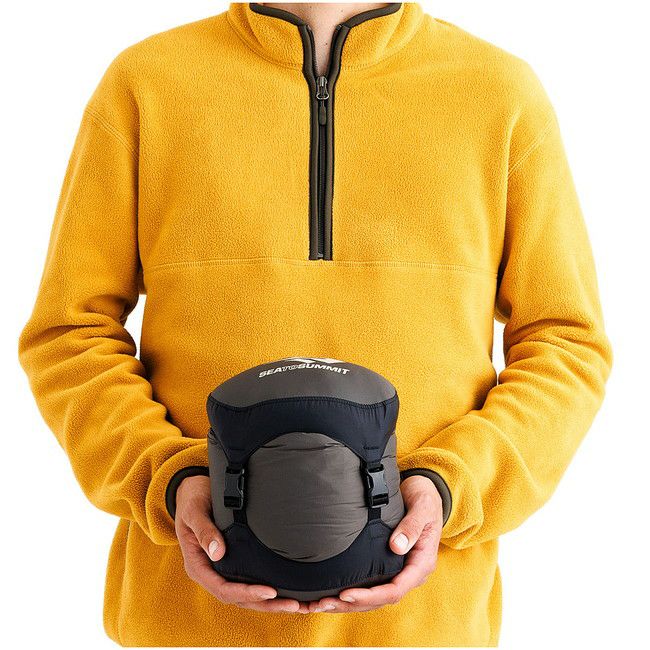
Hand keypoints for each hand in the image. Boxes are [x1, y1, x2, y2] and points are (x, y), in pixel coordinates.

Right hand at [175, 475, 309, 612]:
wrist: (191, 491)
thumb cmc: (193, 499)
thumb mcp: (194, 511)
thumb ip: (204, 531)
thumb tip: (217, 553)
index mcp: (197, 565)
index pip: (223, 588)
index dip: (247, 593)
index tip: (269, 591)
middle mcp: (209, 572)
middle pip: (237, 598)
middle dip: (264, 604)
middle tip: (293, 604)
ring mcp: (219, 570)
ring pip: (244, 595)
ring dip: (268, 603)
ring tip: (295, 604)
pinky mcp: (230, 563)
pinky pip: (246, 582)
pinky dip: (263, 591)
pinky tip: (283, 592)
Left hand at [307, 474, 442, 612]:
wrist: (425, 494)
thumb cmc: (424, 500)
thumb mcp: (422, 508)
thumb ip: (411, 527)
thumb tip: (396, 547)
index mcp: (422, 563)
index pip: (395, 589)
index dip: (370, 595)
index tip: (345, 593)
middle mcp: (412, 573)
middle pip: (382, 599)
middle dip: (353, 603)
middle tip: (324, 603)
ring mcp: (401, 571)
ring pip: (376, 598)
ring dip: (350, 603)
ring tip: (323, 603)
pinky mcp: (391, 566)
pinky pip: (374, 586)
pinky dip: (355, 593)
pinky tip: (334, 593)